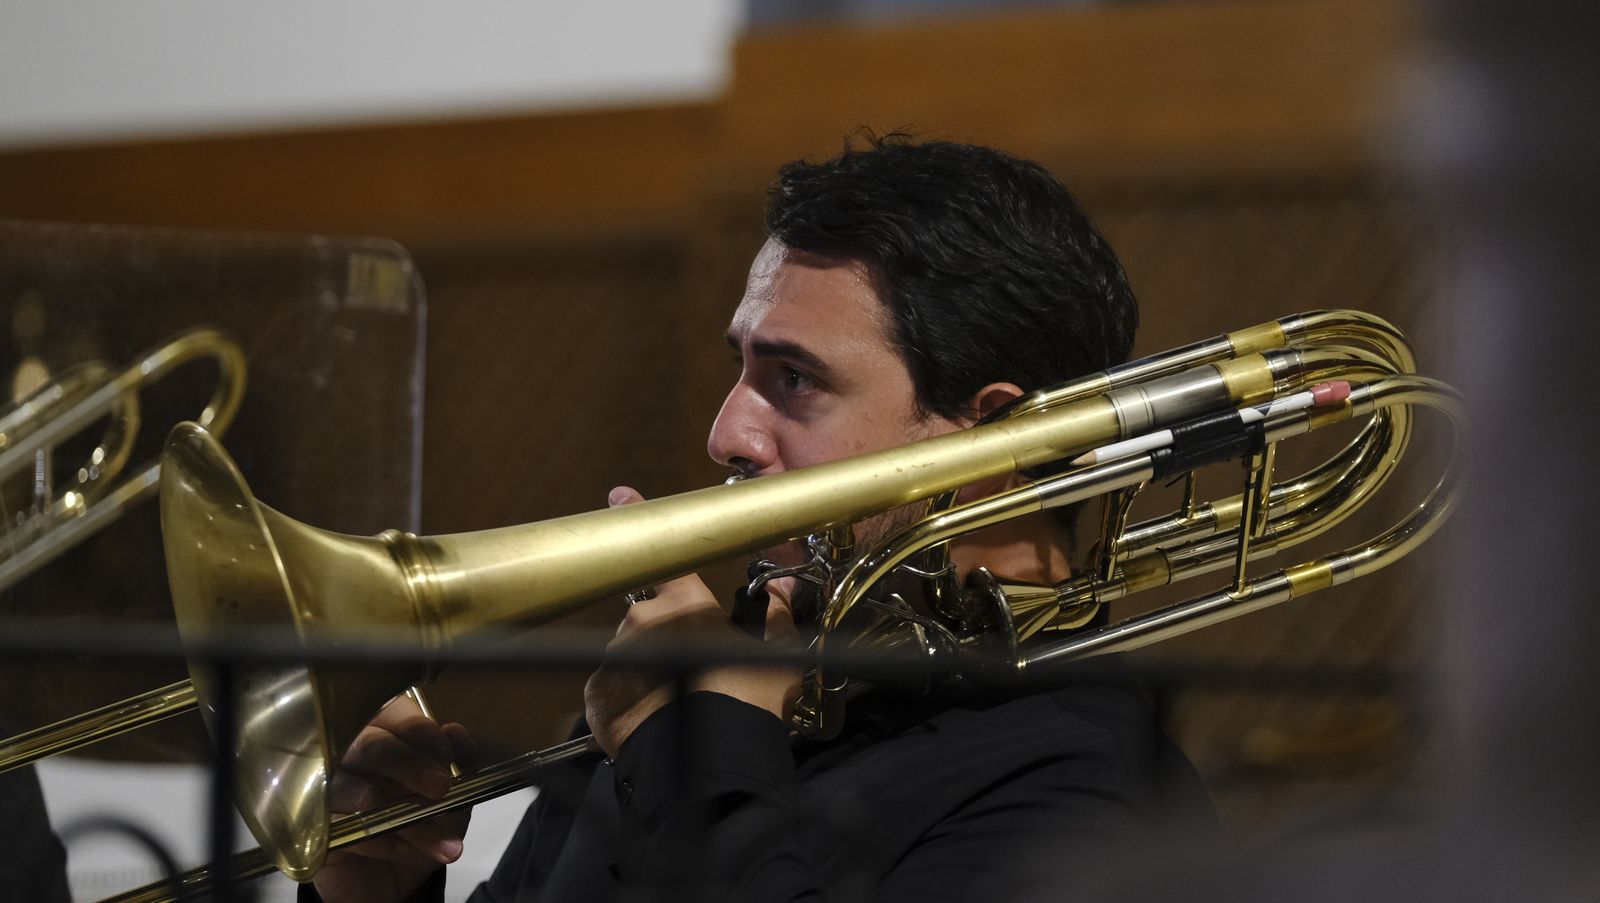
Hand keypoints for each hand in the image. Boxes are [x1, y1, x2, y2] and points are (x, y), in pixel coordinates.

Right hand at [311, 693, 476, 902]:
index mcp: (385, 734)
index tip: (446, 756)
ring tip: (440, 840)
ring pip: (362, 793)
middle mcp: (349, 755)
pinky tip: (400, 848)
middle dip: (411, 765)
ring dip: (408, 818)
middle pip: (370, 745)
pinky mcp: (315, 828)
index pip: (393, 712)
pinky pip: (344, 828)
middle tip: (441, 788)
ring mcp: (327, 791)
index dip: (420, 730)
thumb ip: (461, 762)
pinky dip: (379, 840)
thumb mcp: (454, 795)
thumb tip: (455, 731)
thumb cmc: (420, 824)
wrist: (396, 880)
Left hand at [584, 486, 803, 758]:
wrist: (708, 764)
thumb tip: (784, 592)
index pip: (664, 554)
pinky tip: (652, 717)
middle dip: (662, 634)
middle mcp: (641, 622)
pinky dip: (628, 697)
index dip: (640, 519)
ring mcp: (614, 657)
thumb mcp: (778, 657)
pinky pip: (611, 686)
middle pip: (647, 616)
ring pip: (627, 652)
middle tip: (688, 667)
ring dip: (645, 667)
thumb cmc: (745, 704)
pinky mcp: (597, 693)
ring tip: (674, 700)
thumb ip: (778, 617)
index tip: (619, 496)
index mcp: (684, 605)